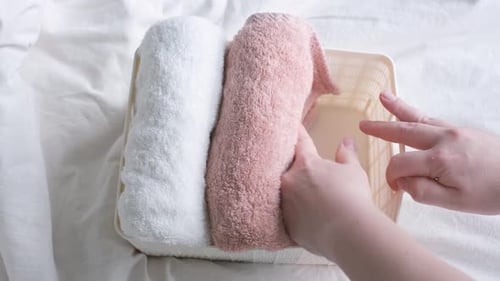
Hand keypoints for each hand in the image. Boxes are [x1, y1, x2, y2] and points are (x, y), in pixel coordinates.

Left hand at [280, 126, 373, 257]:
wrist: (349, 233)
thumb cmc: (353, 197)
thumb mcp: (353, 171)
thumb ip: (346, 155)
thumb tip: (346, 141)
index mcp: (305, 163)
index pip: (299, 141)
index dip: (296, 132)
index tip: (290, 124)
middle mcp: (289, 180)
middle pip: (285, 168)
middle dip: (291, 166)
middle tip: (297, 167)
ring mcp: (285, 202)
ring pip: (284, 192)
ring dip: (292, 191)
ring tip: (304, 196)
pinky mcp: (286, 223)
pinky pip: (287, 214)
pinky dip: (295, 213)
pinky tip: (306, 217)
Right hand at [360, 92, 499, 214]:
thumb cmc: (490, 193)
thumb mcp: (454, 202)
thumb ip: (422, 191)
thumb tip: (401, 181)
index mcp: (439, 160)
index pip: (400, 164)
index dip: (392, 176)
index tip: (396, 187)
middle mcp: (443, 139)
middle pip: (403, 131)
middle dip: (381, 129)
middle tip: (362, 125)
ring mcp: (452, 131)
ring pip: (418, 118)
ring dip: (397, 109)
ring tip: (382, 97)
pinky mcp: (460, 129)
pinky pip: (432, 118)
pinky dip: (416, 113)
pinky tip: (408, 110)